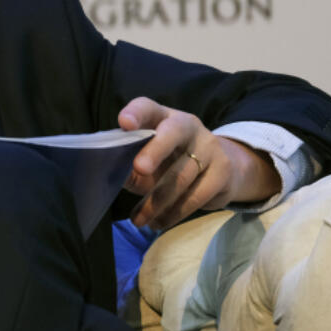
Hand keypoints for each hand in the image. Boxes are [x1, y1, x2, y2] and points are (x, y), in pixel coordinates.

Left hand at [119, 97, 281, 228]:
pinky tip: (159, 222)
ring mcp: (209, 147)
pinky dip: (174, 213)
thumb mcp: (146, 156)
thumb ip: (127, 161)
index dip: (136, 113)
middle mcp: (187, 125)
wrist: (218, 167)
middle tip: (139, 169)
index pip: (147, 108)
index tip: (124, 123)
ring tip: (138, 220)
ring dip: (157, 202)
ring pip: (182, 176)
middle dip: (155, 151)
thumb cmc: (168, 160)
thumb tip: (107, 175)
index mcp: (161, 116)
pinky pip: (197, 196)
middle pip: (172, 134)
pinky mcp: (223, 171)